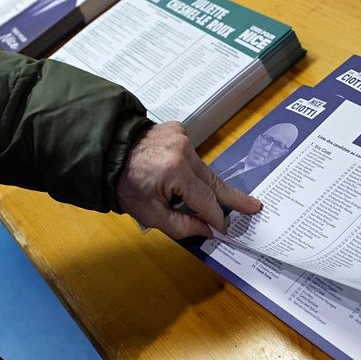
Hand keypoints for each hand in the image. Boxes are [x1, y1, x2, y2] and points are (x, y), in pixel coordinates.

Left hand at [117, 122, 261, 238]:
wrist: (106, 152)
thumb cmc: (125, 186)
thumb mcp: (150, 214)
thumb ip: (182, 225)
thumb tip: (208, 229)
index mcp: (176, 171)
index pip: (206, 200)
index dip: (216, 217)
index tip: (225, 229)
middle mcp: (184, 150)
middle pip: (212, 181)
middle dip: (232, 197)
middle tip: (254, 206)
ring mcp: (182, 136)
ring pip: (203, 168)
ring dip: (207, 185)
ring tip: (223, 199)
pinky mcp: (178, 129)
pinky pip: (192, 154)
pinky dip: (192, 167)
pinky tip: (183, 176)